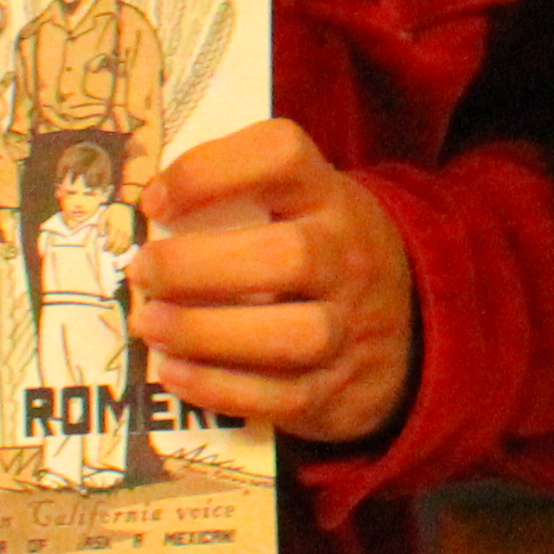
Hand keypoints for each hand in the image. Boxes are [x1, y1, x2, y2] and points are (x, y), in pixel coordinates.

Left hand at [134, 119, 417, 446]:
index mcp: (330, 196)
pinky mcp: (339, 389)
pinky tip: (172, 372)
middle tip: (143, 271)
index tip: (155, 201)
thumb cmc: (325, 253)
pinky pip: (281, 398)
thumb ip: (244, 200)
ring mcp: (352, 326)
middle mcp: (349, 255)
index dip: (209, 171)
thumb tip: (144, 216)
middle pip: (288, 256)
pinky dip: (218, 387)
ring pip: (292, 336)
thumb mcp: (308, 205)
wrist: (411, 326)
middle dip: (198, 266)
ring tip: (150, 323)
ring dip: (205, 332)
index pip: (282, 156)